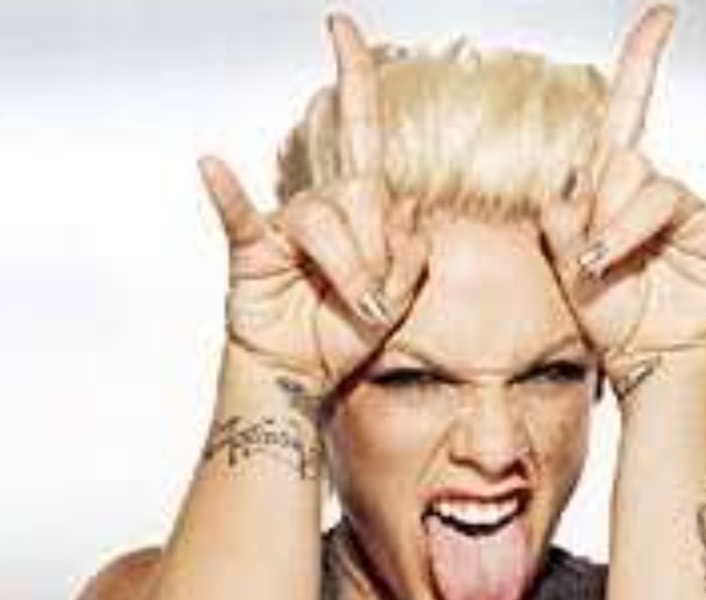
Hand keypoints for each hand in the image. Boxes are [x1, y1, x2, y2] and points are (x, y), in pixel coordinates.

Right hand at [198, 13, 428, 401]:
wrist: (300, 376)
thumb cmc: (342, 335)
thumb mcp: (397, 303)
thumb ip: (412, 259)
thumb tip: (406, 213)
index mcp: (361, 211)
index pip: (363, 135)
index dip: (356, 79)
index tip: (344, 27)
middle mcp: (322, 207)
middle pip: (360, 192)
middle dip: (376, 252)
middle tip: (373, 301)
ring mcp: (282, 224)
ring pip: (322, 218)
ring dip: (347, 268)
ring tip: (353, 307)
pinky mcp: (249, 248)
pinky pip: (237, 215)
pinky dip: (227, 192)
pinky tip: (212, 165)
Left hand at [540, 4, 705, 385]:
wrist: (646, 359)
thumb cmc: (611, 315)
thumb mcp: (567, 270)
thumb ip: (560, 221)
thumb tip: (567, 172)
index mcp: (611, 191)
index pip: (622, 117)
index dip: (638, 65)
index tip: (661, 18)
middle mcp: (649, 191)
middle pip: (622, 164)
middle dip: (599, 213)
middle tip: (593, 258)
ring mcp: (685, 210)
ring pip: (654, 190)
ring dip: (624, 230)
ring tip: (607, 265)